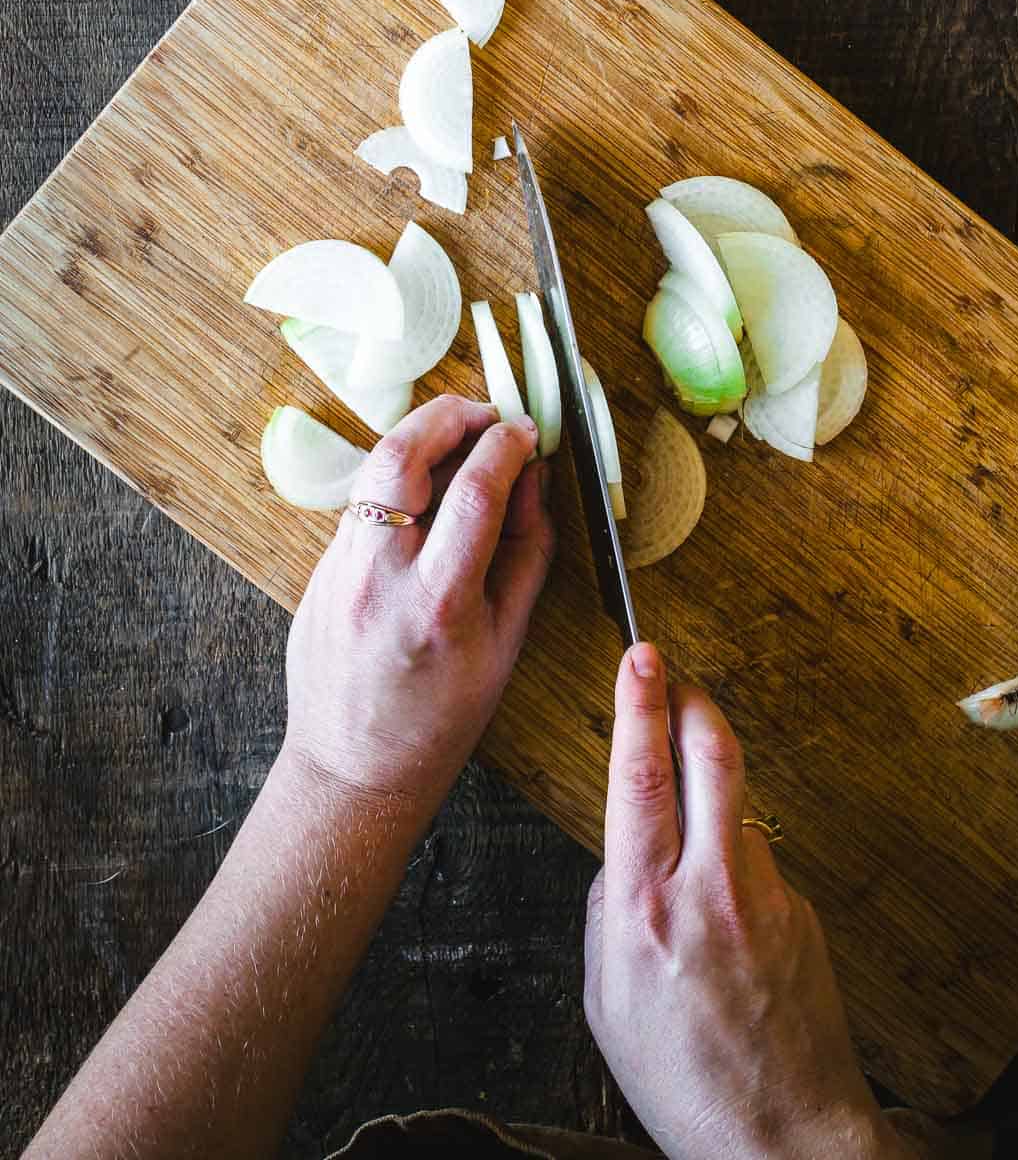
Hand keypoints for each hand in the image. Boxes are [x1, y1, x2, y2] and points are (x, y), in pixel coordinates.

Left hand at [282, 396, 554, 817]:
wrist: (354, 769)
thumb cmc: (440, 718)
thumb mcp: (507, 641)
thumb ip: (527, 552)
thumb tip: (533, 481)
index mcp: (438, 601)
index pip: (476, 489)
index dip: (507, 444)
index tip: (526, 431)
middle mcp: (379, 576)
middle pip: (403, 455)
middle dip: (449, 415)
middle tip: (485, 414)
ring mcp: (338, 570)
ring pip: (373, 470)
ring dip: (420, 440)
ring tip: (459, 442)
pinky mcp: (318, 571)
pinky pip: (361, 503)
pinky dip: (399, 482)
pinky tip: (426, 494)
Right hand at [585, 645, 905, 1159]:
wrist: (782, 1138)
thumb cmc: (684, 1081)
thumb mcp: (605, 1000)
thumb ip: (608, 911)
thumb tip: (623, 857)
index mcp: (645, 909)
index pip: (640, 777)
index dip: (639, 705)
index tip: (640, 658)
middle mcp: (709, 890)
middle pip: (710, 755)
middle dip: (691, 699)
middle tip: (676, 675)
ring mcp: (766, 896)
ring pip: (737, 804)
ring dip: (711, 789)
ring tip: (689, 827)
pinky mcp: (801, 910)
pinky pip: (759, 860)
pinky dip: (736, 860)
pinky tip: (726, 918)